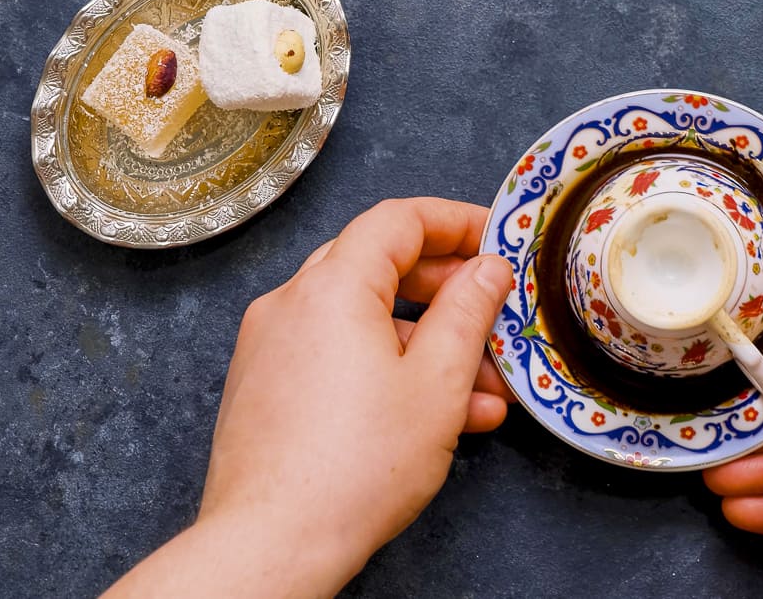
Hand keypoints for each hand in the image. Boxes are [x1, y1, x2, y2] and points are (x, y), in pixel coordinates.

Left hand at [104, 198, 515, 597]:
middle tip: (495, 314)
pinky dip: (387, 371)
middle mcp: (291, 304)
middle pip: (380, 267)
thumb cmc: (355, 468)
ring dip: (427, 345)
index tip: (495, 238)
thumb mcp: (437, 382)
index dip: (455, 221)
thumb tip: (487, 268)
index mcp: (331, 287)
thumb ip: (468, 311)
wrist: (272, 543)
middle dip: (448, 293)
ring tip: (485, 390)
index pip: (398, 220)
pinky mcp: (266, 388)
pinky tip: (437, 414)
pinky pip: (336, 358)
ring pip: (363, 322)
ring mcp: (272, 347)